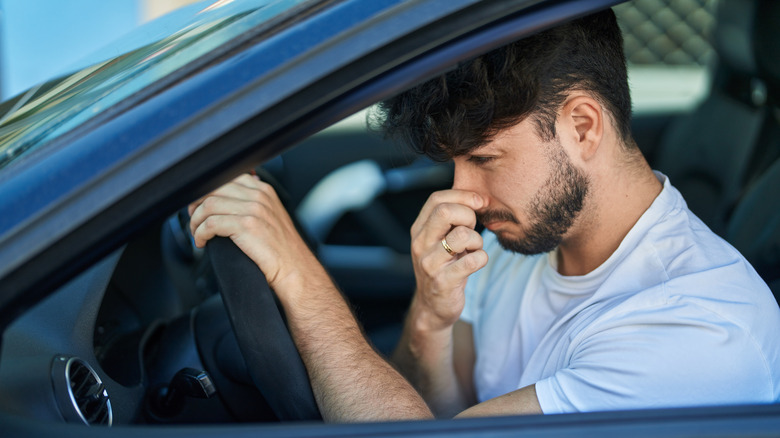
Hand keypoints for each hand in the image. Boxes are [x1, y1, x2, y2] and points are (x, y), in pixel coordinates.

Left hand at [188, 173, 316, 290]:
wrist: (295, 269)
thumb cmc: (282, 249)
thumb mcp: (271, 216)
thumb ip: (254, 202)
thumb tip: (231, 197)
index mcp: (264, 190)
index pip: (225, 178)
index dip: (206, 191)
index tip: (200, 206)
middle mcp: (259, 196)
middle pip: (214, 188)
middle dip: (197, 204)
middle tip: (194, 220)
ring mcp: (253, 209)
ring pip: (208, 205)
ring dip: (195, 221)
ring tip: (197, 233)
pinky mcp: (246, 226)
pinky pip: (210, 223)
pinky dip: (200, 233)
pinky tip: (202, 242)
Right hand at [409, 190, 487, 331]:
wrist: (433, 308)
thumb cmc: (443, 268)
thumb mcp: (440, 241)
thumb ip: (452, 220)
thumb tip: (478, 197)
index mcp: (419, 230)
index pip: (437, 199)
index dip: (462, 195)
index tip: (479, 202)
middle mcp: (420, 244)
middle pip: (445, 211)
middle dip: (469, 216)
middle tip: (473, 229)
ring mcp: (430, 264)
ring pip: (461, 235)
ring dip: (477, 240)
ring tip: (473, 249)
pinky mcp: (444, 282)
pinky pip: (472, 261)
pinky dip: (482, 258)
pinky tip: (477, 262)